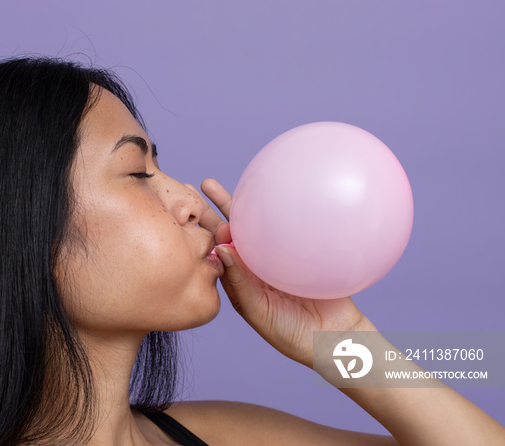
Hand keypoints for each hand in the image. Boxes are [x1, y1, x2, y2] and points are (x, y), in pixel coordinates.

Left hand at [192, 178, 373, 367]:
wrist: (335, 337)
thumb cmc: (292, 332)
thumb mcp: (259, 310)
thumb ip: (240, 283)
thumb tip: (219, 249)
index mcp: (239, 281)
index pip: (214, 252)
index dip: (200, 234)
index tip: (187, 215)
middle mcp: (253, 265)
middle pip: (227, 233)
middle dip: (209, 212)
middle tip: (190, 188)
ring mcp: (275, 256)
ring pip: (249, 225)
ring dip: (233, 205)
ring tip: (211, 185)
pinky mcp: (298, 250)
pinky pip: (282, 226)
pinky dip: (271, 210)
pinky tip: (260, 192)